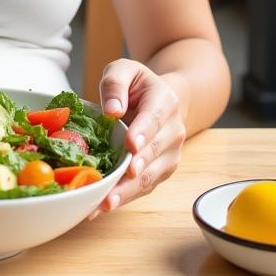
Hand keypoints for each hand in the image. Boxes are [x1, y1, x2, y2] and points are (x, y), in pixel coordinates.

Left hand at [87, 58, 184, 219]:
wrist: (162, 98)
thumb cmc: (137, 85)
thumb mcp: (123, 70)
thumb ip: (115, 83)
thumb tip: (112, 110)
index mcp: (165, 101)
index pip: (154, 118)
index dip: (143, 133)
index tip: (131, 146)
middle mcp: (173, 130)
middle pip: (153, 153)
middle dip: (133, 171)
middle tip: (113, 185)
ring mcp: (169, 154)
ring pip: (149, 176)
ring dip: (127, 192)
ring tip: (104, 204)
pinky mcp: (161, 171)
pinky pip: (143, 186)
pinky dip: (124, 197)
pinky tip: (103, 206)